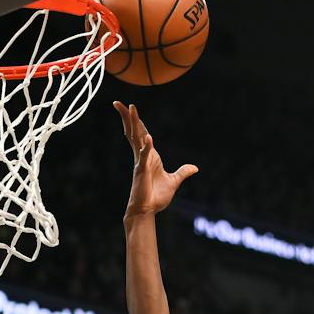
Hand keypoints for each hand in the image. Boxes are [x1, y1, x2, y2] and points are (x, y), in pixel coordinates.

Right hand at [114, 102, 197, 217]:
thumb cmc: (156, 197)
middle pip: (134, 132)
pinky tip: (149, 138)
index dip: (136, 122)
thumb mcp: (174, 182)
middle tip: (119, 103)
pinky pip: (144, 157)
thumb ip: (183, 172)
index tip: (131, 109)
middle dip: (128, 117)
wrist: (147, 211)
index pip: (140, 135)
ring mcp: (140, 163)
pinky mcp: (141, 171)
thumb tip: (194, 168)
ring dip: (134, 123)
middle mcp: (142, 156)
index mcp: (149, 156)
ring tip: (131, 108)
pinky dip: (147, 147)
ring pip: (136, 139)